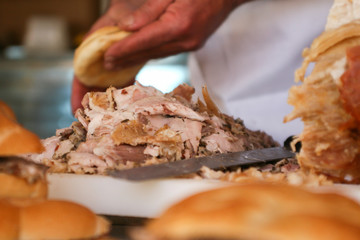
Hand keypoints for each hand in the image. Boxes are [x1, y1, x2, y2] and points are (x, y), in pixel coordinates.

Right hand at [71, 0, 144, 113]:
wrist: (139, 6)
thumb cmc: (125, 7)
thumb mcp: (116, 15)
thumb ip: (112, 27)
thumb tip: (115, 40)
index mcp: (93, 48)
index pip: (81, 74)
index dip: (77, 93)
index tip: (75, 109)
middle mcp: (102, 59)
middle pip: (93, 86)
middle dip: (90, 104)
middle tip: (90, 124)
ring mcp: (116, 63)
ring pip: (107, 87)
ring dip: (106, 103)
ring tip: (106, 121)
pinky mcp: (130, 64)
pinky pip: (125, 82)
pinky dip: (124, 94)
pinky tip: (126, 107)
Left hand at [104, 0, 245, 69]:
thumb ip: (149, 10)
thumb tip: (127, 27)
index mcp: (179, 24)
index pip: (144, 40)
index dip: (123, 49)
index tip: (105, 56)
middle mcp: (186, 40)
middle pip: (149, 52)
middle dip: (126, 58)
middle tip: (105, 65)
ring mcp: (191, 45)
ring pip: (157, 54)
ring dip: (136, 58)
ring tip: (117, 62)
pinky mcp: (193, 45)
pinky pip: (166, 51)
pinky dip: (150, 53)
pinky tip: (139, 55)